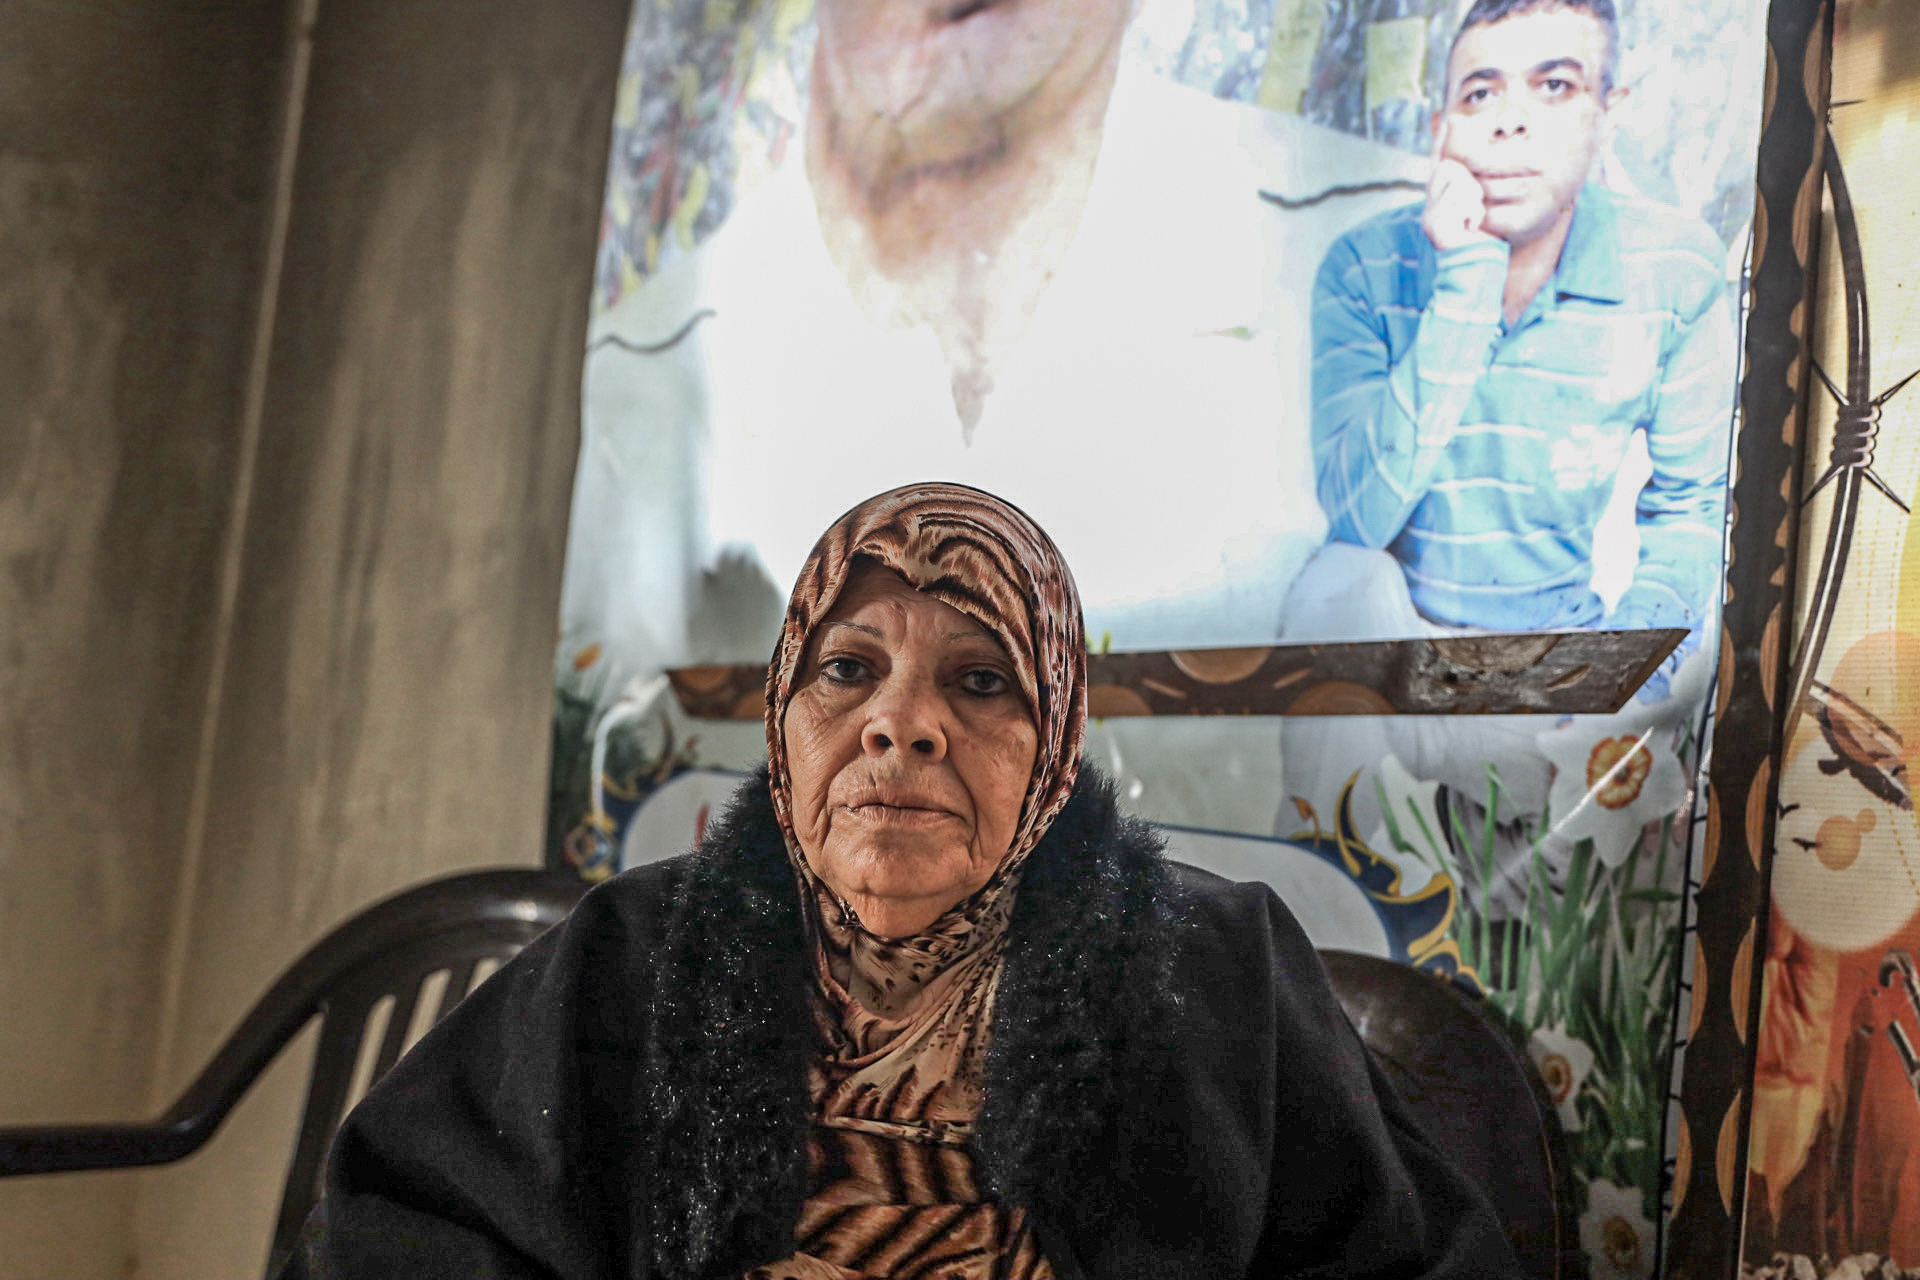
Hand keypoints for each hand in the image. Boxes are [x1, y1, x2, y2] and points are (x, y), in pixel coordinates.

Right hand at [1422, 119, 1493, 251]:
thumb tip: (1469, 165)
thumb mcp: (1479, 208)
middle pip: (1448, 168)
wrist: (1479, 270)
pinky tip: (1471, 226)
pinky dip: (1470, 209)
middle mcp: (1429, 208)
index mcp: (1439, 202)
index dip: (1441, 141)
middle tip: (1475, 208)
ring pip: (1455, 179)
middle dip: (1468, 180)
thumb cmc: (1484, 241)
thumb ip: (1472, 187)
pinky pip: (1458, 198)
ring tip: (1474, 218)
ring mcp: (1430, 217)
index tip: (1447, 120)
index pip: (1438, 163)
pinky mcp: (1436, 226)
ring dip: (1471, 195)